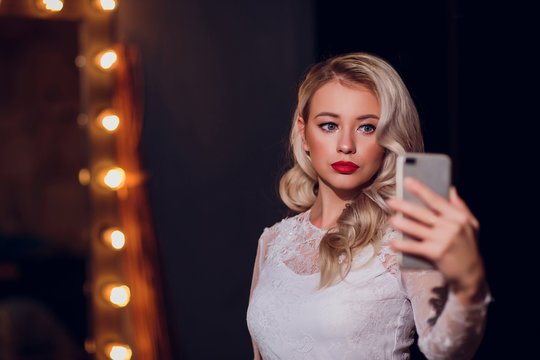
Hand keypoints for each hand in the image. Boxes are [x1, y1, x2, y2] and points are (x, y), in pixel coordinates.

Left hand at [386, 177, 485, 304]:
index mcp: (458, 217)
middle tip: (390, 200)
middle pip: (423, 213)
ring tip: (391, 220)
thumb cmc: (467, 247)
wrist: (471, 274)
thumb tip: (451, 189)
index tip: (408, 181)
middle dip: (404, 206)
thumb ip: (460, 207)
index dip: (421, 189)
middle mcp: (451, 227)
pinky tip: (392, 243)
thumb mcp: (470, 225)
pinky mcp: (437, 253)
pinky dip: (402, 246)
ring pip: (416, 229)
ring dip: (401, 224)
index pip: (436, 200)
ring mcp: (444, 240)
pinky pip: (415, 247)